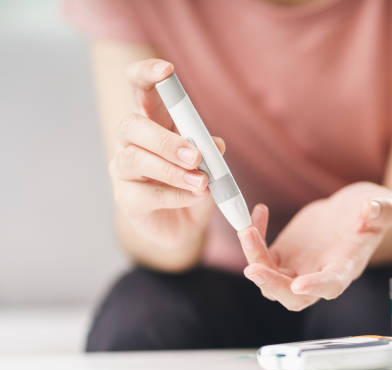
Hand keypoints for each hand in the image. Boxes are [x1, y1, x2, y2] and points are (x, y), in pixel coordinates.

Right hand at [108, 59, 224, 248]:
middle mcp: (132, 141)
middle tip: (196, 156)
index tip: (167, 70)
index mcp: (154, 121)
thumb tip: (215, 144)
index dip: (147, 73)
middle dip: (164, 140)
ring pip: (135, 160)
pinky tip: (194, 197)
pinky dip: (174, 195)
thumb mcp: (210, 164)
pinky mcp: (126, 198)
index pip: (140, 88)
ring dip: (171, 171)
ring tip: (201, 182)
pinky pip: (145, 194)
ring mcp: (124, 170)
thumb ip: (210, 150)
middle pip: (131, 125)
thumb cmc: (195, 184)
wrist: (186, 225)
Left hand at [238, 182, 391, 310]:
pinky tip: (259, 212)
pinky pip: (261, 257)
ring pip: (270, 280)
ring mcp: (298, 268)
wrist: (354, 212)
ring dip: (254, 260)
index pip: (331, 285)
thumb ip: (382, 210)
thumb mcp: (385, 206)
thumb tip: (370, 210)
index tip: (299, 285)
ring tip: (247, 230)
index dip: (316, 287)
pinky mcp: (283, 256)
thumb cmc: (372, 212)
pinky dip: (254, 240)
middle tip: (253, 268)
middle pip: (292, 297)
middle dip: (272, 286)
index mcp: (346, 267)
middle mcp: (319, 275)